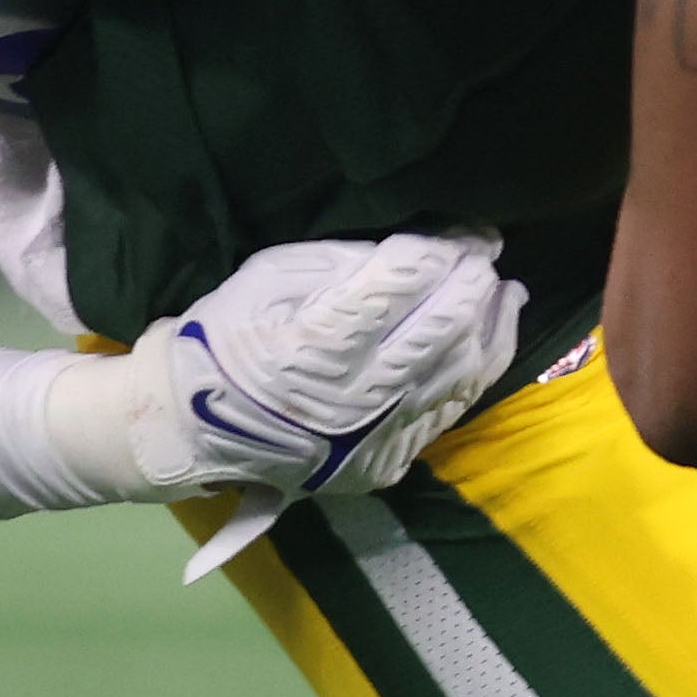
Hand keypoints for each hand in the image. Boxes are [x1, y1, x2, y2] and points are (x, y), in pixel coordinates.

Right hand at [129, 231, 523, 503]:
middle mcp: (356, 395)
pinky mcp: (382, 464)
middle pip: (445, 328)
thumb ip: (348, 264)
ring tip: (506, 294)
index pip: (409, 283)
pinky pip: (445, 414)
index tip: (471, 232)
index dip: (448, 251)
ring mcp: (374, 437)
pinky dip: (471, 375)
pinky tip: (484, 345)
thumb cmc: (226, 337)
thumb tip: (421, 254)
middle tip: (488, 255)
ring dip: (492, 329)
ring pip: (460, 376)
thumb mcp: (271, 276)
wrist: (190, 428)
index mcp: (319, 342)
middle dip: (476, 285)